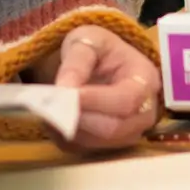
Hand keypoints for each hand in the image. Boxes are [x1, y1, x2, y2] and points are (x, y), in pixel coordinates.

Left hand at [52, 26, 160, 151]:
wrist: (101, 62)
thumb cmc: (98, 49)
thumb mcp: (87, 41)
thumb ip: (76, 62)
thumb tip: (64, 88)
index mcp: (145, 81)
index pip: (125, 100)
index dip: (96, 101)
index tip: (66, 95)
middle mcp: (144, 113)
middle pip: (113, 128)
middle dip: (79, 117)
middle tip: (48, 104)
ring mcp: (129, 133)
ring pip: (96, 142)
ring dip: (68, 128)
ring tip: (45, 108)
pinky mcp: (109, 146)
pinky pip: (83, 148)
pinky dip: (63, 136)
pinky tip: (49, 118)